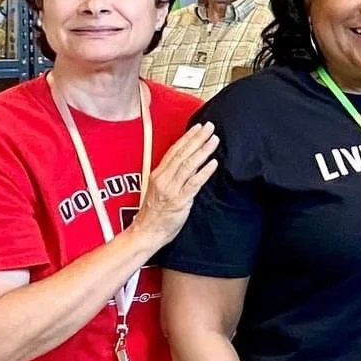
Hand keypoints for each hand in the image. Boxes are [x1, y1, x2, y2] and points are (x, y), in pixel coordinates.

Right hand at [130, 124, 219, 248]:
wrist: (146, 233)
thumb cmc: (153, 214)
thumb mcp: (158, 190)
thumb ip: (171, 177)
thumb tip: (188, 166)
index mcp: (157, 174)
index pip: (174, 151)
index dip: (187, 138)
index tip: (197, 128)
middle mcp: (163, 179)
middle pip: (182, 154)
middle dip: (197, 138)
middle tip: (210, 127)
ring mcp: (171, 189)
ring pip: (188, 165)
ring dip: (203, 151)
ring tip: (214, 140)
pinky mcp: (179, 201)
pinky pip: (193, 184)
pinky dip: (204, 172)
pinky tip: (213, 163)